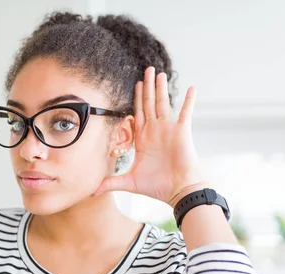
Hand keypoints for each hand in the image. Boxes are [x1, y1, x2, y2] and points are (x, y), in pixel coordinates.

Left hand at [94, 66, 208, 206]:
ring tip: (160, 73)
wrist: (178, 191)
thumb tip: (91, 192)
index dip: (136, 98)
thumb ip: (110, 183)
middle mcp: (156, 131)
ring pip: (163, 103)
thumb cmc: (157, 187)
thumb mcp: (129, 183)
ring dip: (161, 88)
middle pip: (149, 103)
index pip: (138, 113)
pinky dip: (189, 101)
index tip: (135, 84)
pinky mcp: (182, 132)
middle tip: (147, 69)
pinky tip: (192, 88)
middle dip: (147, 86)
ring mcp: (169, 130)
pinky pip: (186, 113)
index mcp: (144, 139)